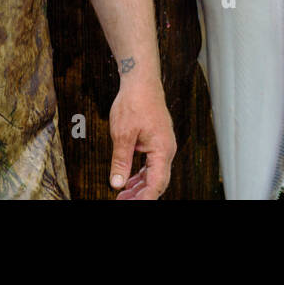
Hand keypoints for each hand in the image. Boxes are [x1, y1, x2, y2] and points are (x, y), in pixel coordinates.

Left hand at [108, 75, 175, 199]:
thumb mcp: (122, 134)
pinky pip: (150, 164)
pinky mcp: (156, 141)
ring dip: (139, 186)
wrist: (140, 80)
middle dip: (140, 195)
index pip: (157, 183)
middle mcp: (166, 149)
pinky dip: (139, 175)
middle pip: (157, 181)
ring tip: (122, 196)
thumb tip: (117, 183)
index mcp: (162, 149)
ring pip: (153, 174)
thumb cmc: (134, 102)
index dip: (144, 198)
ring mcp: (162, 145)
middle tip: (122, 201)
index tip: (130, 204)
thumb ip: (120, 161)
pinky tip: (128, 181)